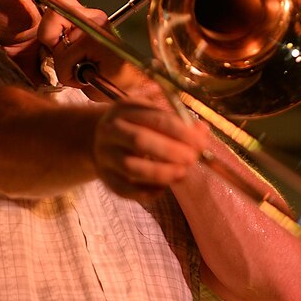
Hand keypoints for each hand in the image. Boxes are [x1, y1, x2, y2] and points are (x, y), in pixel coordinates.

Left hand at [37, 0, 144, 99]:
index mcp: (89, 18)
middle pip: (51, 16)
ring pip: (56, 43)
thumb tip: (48, 40)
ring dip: (64, 67)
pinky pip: (65, 58)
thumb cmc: (108, 77)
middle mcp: (93, 16)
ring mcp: (95, 25)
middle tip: (74, 62)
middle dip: (52, 44)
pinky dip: (71, 76)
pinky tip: (90, 76)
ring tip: (85, 72)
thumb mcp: (78, 59)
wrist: (134, 88)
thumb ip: (62, 45)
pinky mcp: (94, 39)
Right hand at [92, 100, 210, 200]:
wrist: (98, 139)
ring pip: (131, 166)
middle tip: (191, 159)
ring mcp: (105, 155)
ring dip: (160, 172)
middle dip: (171, 151)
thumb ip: (178, 123)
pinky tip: (163, 188)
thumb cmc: (135, 126)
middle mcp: (111, 131)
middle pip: (140, 141)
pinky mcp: (105, 178)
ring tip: (181, 173)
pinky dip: (146, 191)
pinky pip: (124, 189)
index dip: (182, 132)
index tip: (201, 142)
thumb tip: (203, 132)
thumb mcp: (152, 116)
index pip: (156, 119)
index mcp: (125, 110)